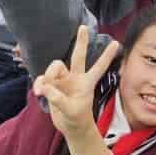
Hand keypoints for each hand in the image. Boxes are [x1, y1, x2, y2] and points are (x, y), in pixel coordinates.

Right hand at [31, 24, 120, 140]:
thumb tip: (45, 87)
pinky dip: (39, 84)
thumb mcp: (71, 111)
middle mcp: (76, 77)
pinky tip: (39, 92)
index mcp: (87, 82)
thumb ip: (58, 98)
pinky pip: (42, 79)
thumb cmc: (77, 118)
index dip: (107, 55)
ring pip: (54, 67)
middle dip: (81, 41)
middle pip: (78, 56)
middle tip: (83, 27)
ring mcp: (63, 80)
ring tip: (44, 90)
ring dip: (48, 75)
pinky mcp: (52, 85)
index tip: (117, 42)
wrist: (71, 127)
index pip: (99, 66)